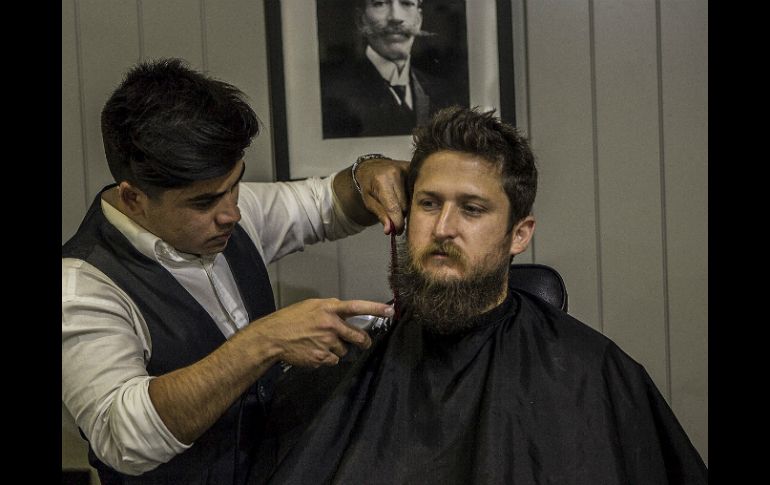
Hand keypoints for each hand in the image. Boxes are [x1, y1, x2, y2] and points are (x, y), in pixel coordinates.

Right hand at [249, 298, 393, 367]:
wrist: (273, 337)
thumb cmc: (291, 319)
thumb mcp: (311, 306)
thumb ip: (330, 308)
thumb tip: (345, 313)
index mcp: (329, 308)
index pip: (357, 307)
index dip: (376, 309)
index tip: (391, 311)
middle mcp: (331, 325)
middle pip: (358, 336)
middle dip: (363, 341)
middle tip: (364, 343)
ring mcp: (327, 342)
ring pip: (344, 350)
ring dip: (337, 349)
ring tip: (320, 344)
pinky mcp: (321, 357)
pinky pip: (333, 360)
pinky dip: (327, 358)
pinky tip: (315, 352)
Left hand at [353, 158, 409, 234]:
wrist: (371, 167)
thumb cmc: (368, 185)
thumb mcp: (368, 201)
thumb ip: (380, 215)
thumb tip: (390, 230)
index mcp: (381, 181)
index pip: (393, 207)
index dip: (397, 222)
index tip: (398, 231)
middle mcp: (395, 173)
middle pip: (404, 205)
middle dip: (400, 215)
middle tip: (394, 217)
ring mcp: (406, 169)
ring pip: (412, 199)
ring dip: (406, 206)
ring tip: (397, 203)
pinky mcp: (412, 168)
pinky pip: (415, 190)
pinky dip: (411, 197)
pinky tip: (404, 196)